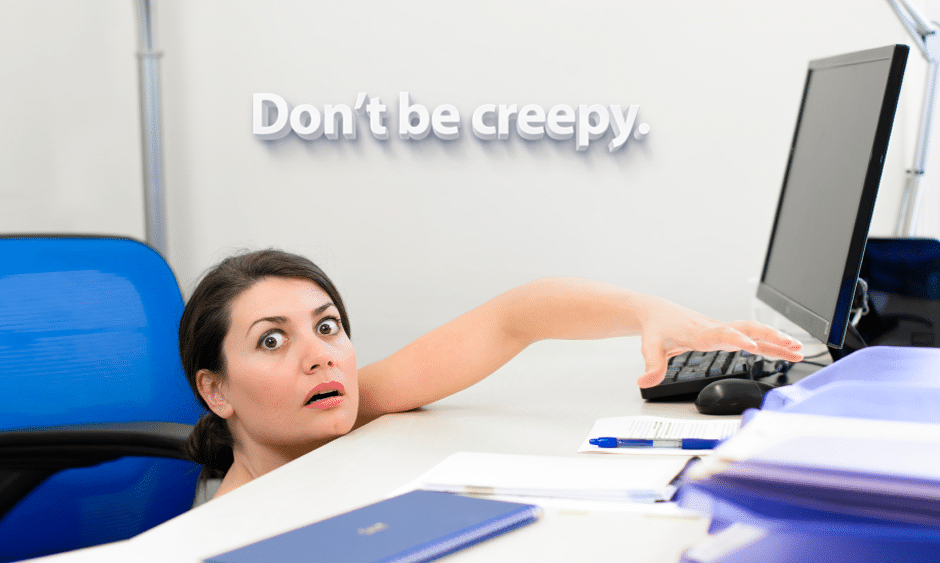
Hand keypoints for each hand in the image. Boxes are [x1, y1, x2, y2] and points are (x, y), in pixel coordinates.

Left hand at [634, 297, 803, 387]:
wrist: (657, 312)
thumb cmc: (656, 328)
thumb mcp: (649, 347)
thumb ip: (651, 366)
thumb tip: (644, 382)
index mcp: (698, 332)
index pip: (720, 334)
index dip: (736, 339)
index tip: (752, 346)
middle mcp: (714, 328)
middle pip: (746, 328)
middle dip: (769, 337)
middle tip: (792, 347)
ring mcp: (722, 330)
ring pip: (754, 331)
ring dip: (776, 340)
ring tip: (800, 351)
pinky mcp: (726, 334)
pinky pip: (752, 337)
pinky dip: (769, 344)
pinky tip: (786, 351)